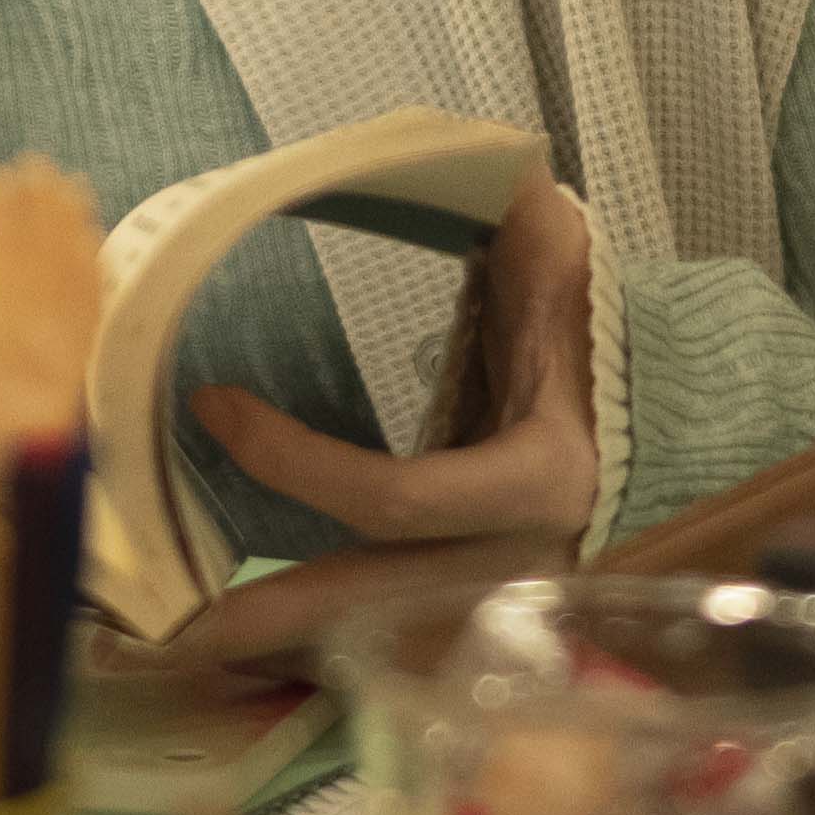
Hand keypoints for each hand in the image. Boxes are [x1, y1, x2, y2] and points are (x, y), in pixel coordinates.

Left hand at [169, 183, 594, 662]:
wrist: (665, 421)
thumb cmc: (600, 336)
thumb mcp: (568, 267)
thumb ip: (528, 221)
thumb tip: (499, 162)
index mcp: (538, 481)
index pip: (396, 499)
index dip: (297, 462)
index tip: (211, 405)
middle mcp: (515, 564)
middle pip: (364, 611)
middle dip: (255, 622)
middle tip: (149, 623)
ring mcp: (494, 605)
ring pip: (364, 646)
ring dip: (262, 652)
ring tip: (154, 646)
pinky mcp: (471, 619)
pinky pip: (374, 647)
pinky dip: (297, 649)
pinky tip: (220, 646)